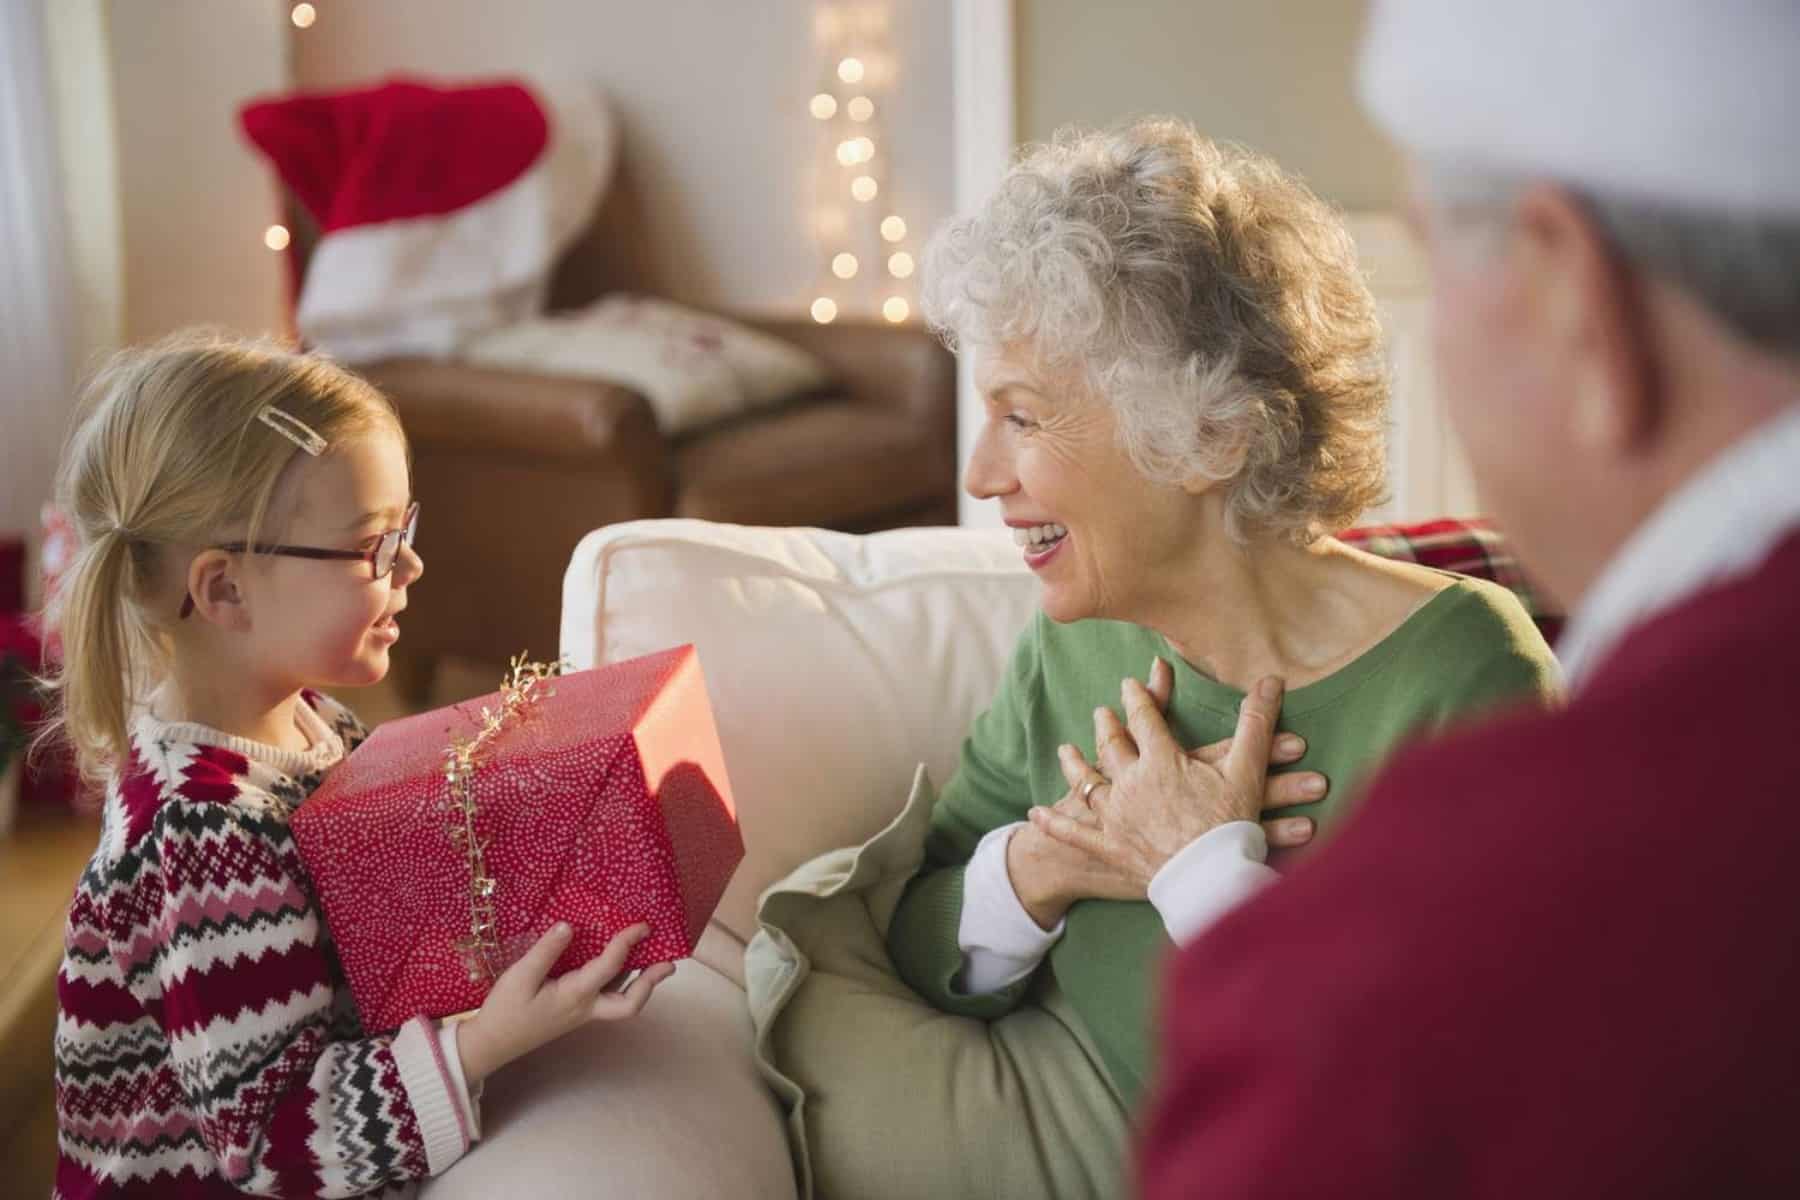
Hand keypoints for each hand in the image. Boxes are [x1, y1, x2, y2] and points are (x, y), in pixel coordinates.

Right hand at [455, 922, 675, 1085]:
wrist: (490, 1045)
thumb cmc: (504, 1011)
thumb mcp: (519, 978)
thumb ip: (545, 952)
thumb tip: (569, 926)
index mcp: (575, 996)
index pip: (610, 966)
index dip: (627, 943)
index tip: (642, 925)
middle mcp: (585, 1008)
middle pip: (630, 1004)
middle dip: (651, 983)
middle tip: (669, 963)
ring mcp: (581, 1014)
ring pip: (621, 1002)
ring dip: (641, 983)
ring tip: (655, 960)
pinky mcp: (574, 1013)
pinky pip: (606, 998)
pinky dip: (620, 983)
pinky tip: (619, 967)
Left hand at [1029, 672, 1299, 889]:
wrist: (1212, 879)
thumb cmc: (1232, 824)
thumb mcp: (1247, 769)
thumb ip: (1256, 722)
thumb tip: (1271, 679)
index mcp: (1160, 760)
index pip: (1145, 719)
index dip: (1138, 699)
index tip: (1130, 684)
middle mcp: (1130, 783)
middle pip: (1113, 747)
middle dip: (1108, 727)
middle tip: (1101, 713)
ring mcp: (1116, 817)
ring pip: (1088, 784)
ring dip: (1076, 765)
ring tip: (1066, 750)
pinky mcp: (1109, 849)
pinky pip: (1074, 834)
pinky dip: (1054, 824)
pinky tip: (1035, 814)